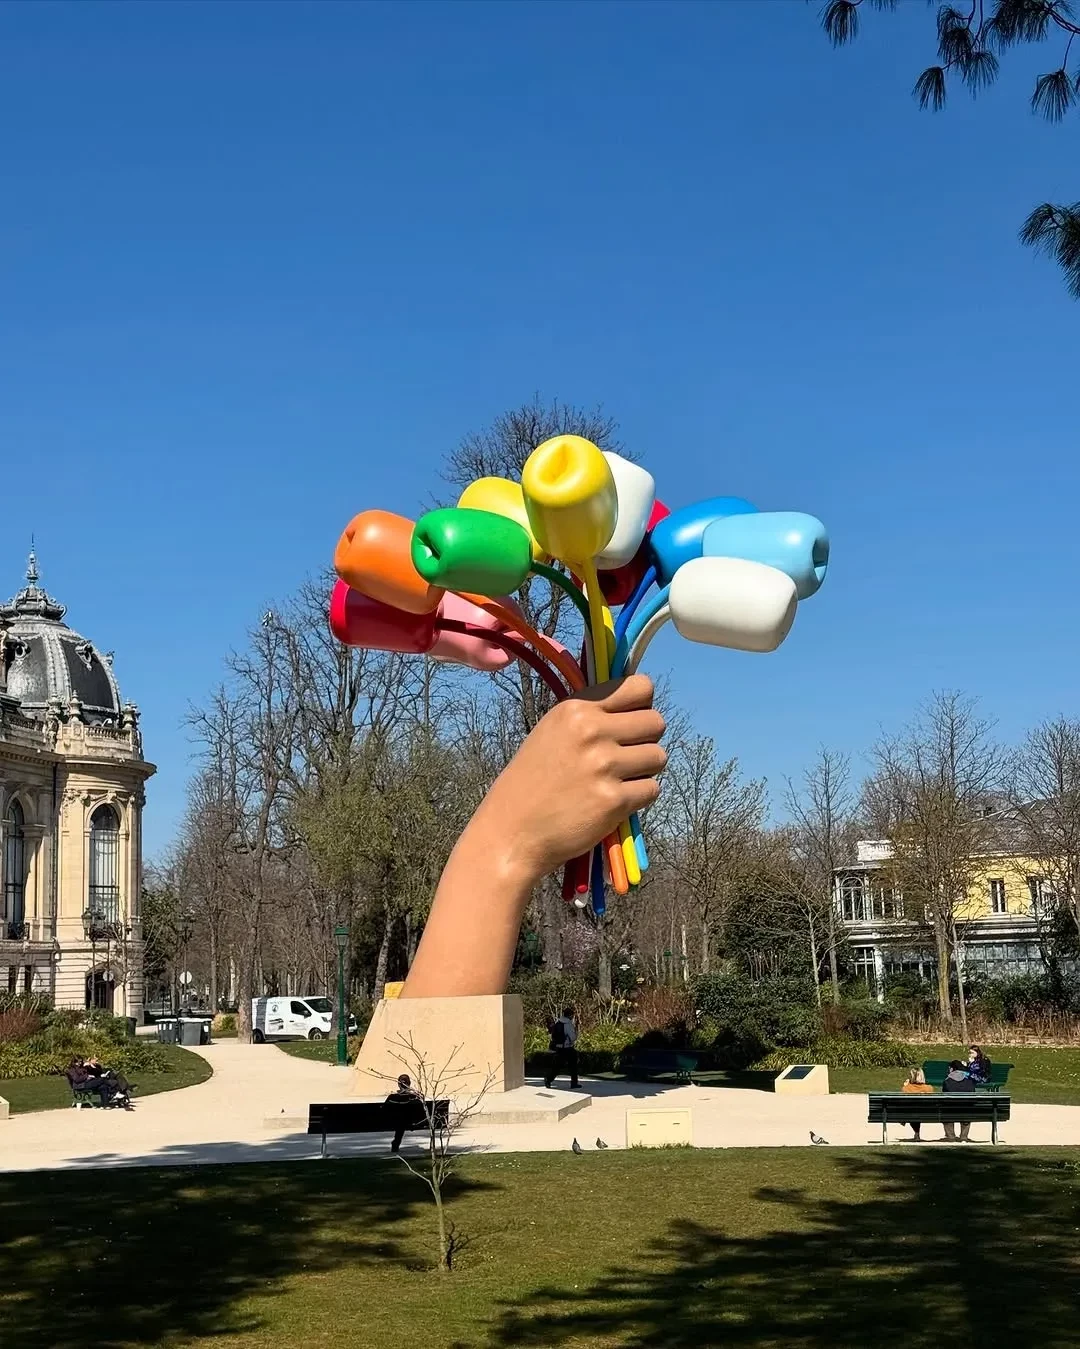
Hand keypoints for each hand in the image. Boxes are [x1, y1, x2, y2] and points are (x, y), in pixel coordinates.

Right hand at [474, 673, 666, 880]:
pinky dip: (638, 797)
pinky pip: (652, 789)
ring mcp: (604, 766)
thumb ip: (592, 715)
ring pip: (659, 756)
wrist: (513, 831)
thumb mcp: (553, 731)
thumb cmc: (532, 781)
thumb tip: (638, 705)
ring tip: (617, 780)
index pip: (640, 688)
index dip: (642, 706)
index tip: (630, 722)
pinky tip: (613, 802)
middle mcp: (592, 731)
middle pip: (656, 722)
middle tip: (625, 757)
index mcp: (576, 709)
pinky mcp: (614, 800)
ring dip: (644, 770)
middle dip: (646, 740)